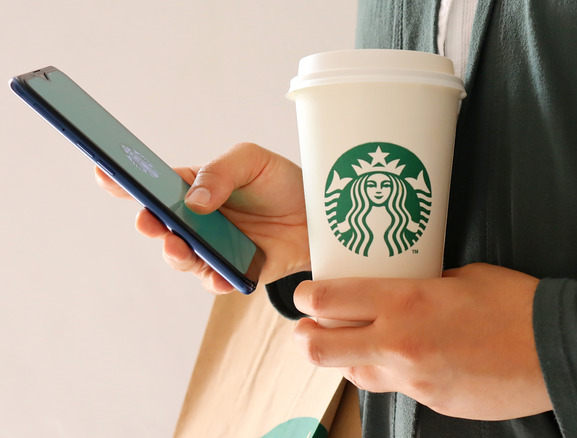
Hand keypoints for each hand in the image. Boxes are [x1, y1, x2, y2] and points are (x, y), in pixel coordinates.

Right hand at [96, 142, 308, 291]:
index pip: (153, 184)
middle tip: (149, 221)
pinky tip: (218, 276)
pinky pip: (216, 280)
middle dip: (150, 224)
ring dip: (176, 253)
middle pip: (161, 225)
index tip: (103, 173)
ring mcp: (213, 246)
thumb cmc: (281, 182)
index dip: (124, 181)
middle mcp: (196, 220)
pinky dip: (215, 279)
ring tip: (180, 247)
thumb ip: (220, 172)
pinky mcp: (235, 270)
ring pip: (182, 256)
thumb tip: (193, 200)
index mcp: (193, 187)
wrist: (321, 215)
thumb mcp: (253, 161)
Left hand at [292, 263, 551, 419]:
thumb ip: (419, 285)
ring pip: (353, 374)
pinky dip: (392, 373)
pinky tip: (416, 358)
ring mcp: (413, 381)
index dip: (304, 298)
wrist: (556, 350)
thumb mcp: (461, 276)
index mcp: (404, 303)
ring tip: (365, 342)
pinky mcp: (431, 403)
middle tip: (311, 326)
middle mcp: (398, 345)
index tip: (304, 295)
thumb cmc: (514, 303)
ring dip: (348, 358)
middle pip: (319, 349)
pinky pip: (395, 389)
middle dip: (305, 336)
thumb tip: (398, 289)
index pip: (327, 302)